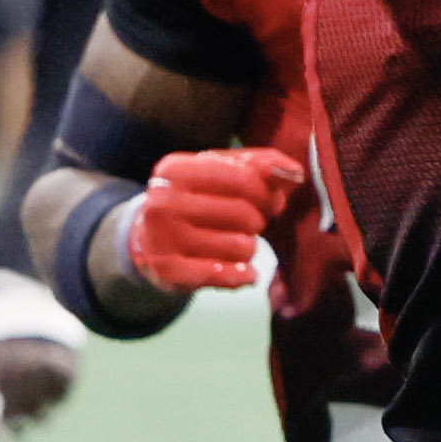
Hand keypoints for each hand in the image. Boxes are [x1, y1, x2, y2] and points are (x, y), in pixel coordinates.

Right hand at [127, 142, 305, 299]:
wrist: (147, 239)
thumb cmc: (195, 199)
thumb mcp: (218, 173)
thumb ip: (259, 165)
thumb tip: (293, 171)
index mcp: (175, 169)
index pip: (244, 178)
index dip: (268, 193)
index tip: (270, 200)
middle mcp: (163, 201)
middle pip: (246, 215)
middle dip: (259, 221)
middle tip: (251, 224)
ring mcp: (162, 237)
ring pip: (242, 247)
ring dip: (249, 249)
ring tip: (234, 244)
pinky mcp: (168, 271)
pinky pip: (226, 276)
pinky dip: (243, 276)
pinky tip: (244, 273)